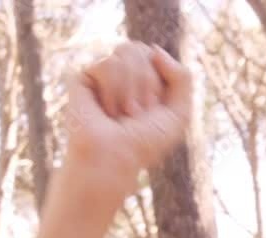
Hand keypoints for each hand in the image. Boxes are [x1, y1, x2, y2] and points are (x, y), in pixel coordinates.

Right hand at [58, 40, 191, 209]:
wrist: (114, 159)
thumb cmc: (146, 143)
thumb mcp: (179, 113)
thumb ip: (183, 77)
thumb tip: (154, 50)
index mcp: (145, 79)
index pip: (156, 55)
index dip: (159, 83)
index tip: (153, 110)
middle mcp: (122, 74)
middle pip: (140, 49)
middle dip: (146, 84)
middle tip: (136, 114)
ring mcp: (102, 75)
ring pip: (125, 52)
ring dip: (130, 91)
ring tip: (120, 114)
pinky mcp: (82, 79)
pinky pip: (107, 63)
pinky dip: (112, 91)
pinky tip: (104, 110)